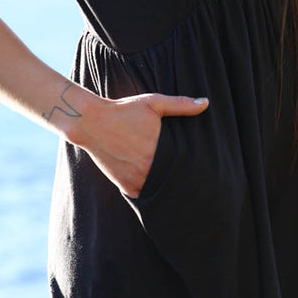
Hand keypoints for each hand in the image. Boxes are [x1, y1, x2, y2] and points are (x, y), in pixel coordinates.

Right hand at [65, 92, 208, 197]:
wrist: (91, 122)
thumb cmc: (124, 110)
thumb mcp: (153, 103)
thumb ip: (181, 104)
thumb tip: (206, 102)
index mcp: (160, 149)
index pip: (186, 166)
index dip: (194, 168)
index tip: (203, 169)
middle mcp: (149, 168)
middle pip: (174, 180)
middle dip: (182, 179)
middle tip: (196, 182)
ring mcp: (137, 180)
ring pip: (160, 191)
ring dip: (167, 188)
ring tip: (179, 187)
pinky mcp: (126, 187)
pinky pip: (144, 195)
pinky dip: (151, 192)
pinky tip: (159, 188)